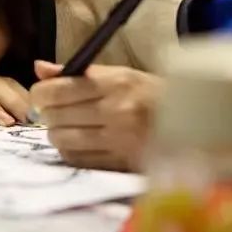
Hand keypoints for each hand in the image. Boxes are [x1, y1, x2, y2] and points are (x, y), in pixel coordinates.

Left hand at [29, 61, 160, 170]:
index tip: (40, 95)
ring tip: (67, 127)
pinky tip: (79, 143)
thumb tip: (38, 68)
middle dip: (48, 114)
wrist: (192, 124)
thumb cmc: (150, 95)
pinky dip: (70, 150)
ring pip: (62, 139)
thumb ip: (76, 72)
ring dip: (57, 133)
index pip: (59, 90)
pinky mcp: (121, 163)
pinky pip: (76, 159)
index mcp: (116, 83)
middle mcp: (117, 111)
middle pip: (56, 116)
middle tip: (54, 111)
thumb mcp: (120, 74)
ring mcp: (120, 140)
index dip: (40, 93)